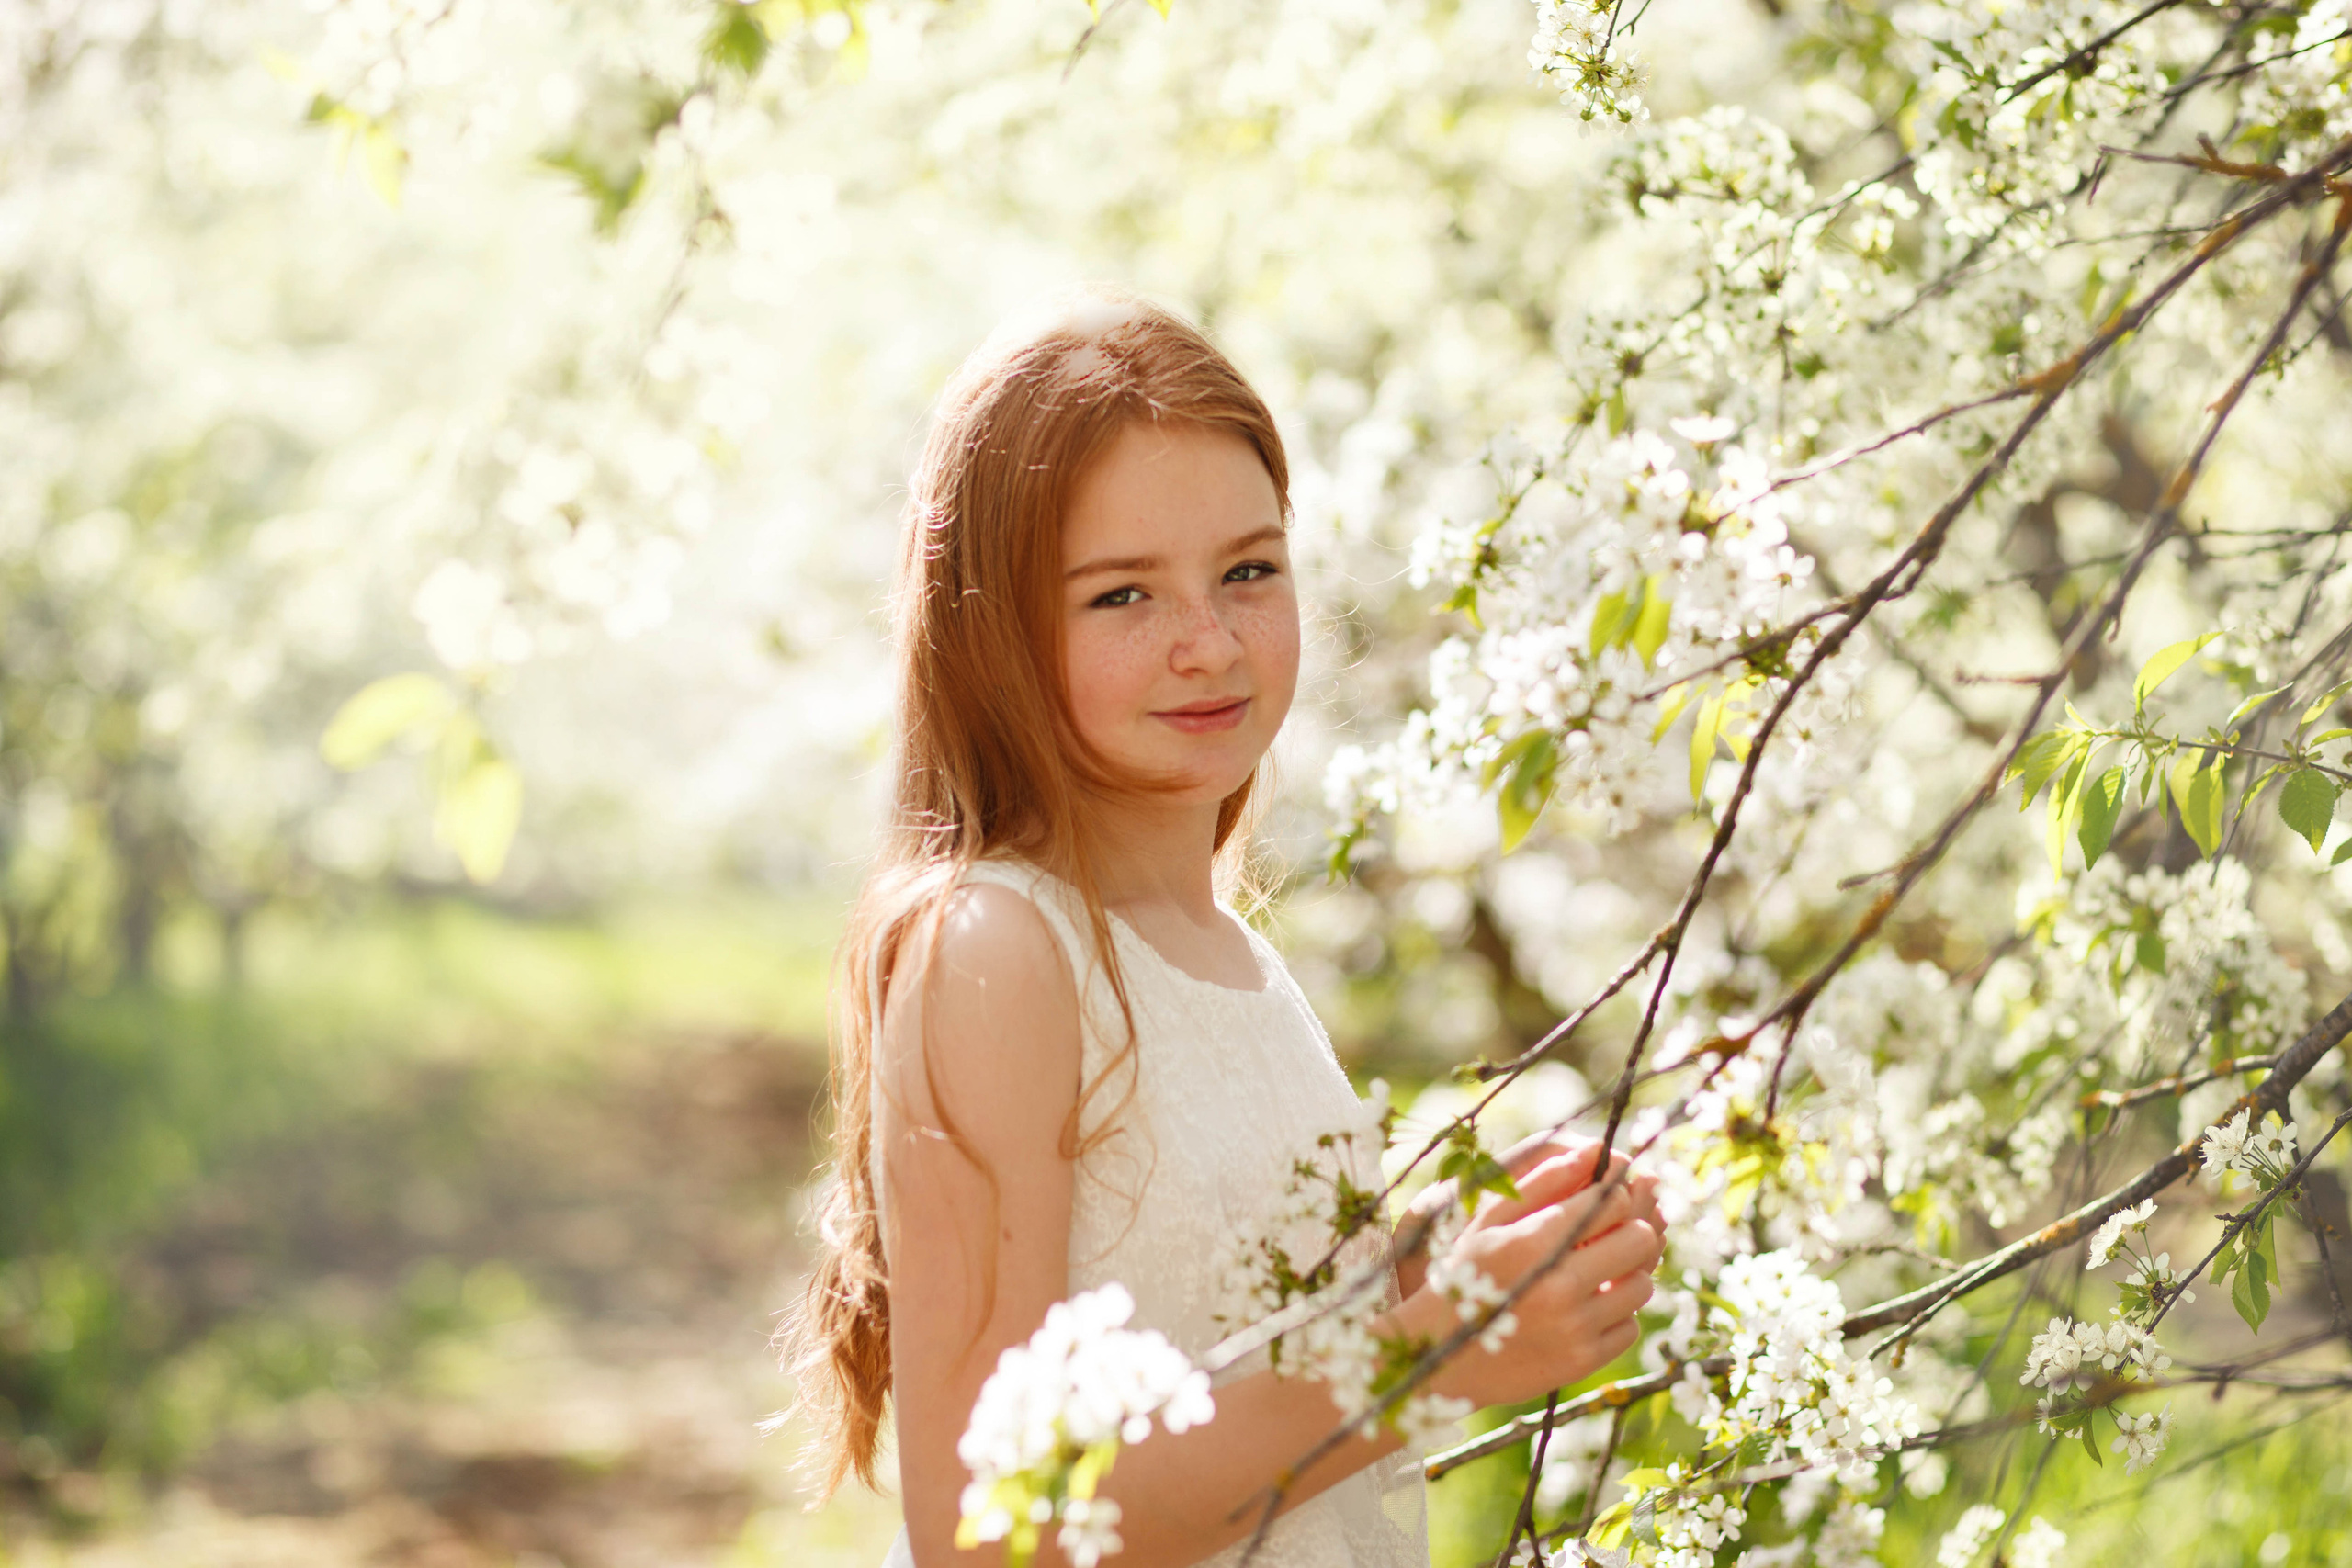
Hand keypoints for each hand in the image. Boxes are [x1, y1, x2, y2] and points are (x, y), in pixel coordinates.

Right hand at [1390, 1151, 1663, 1411]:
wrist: (1441, 1359)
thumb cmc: (1464, 1276)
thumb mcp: (1490, 1221)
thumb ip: (1543, 1181)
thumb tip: (1595, 1151)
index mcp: (1533, 1242)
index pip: (1611, 1202)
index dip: (1613, 1194)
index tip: (1602, 1200)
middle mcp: (1558, 1286)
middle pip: (1639, 1239)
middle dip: (1631, 1229)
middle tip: (1611, 1234)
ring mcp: (1574, 1328)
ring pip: (1642, 1285)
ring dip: (1627, 1273)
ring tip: (1597, 1273)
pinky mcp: (1584, 1361)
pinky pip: (1630, 1327)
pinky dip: (1616, 1316)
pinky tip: (1586, 1308)